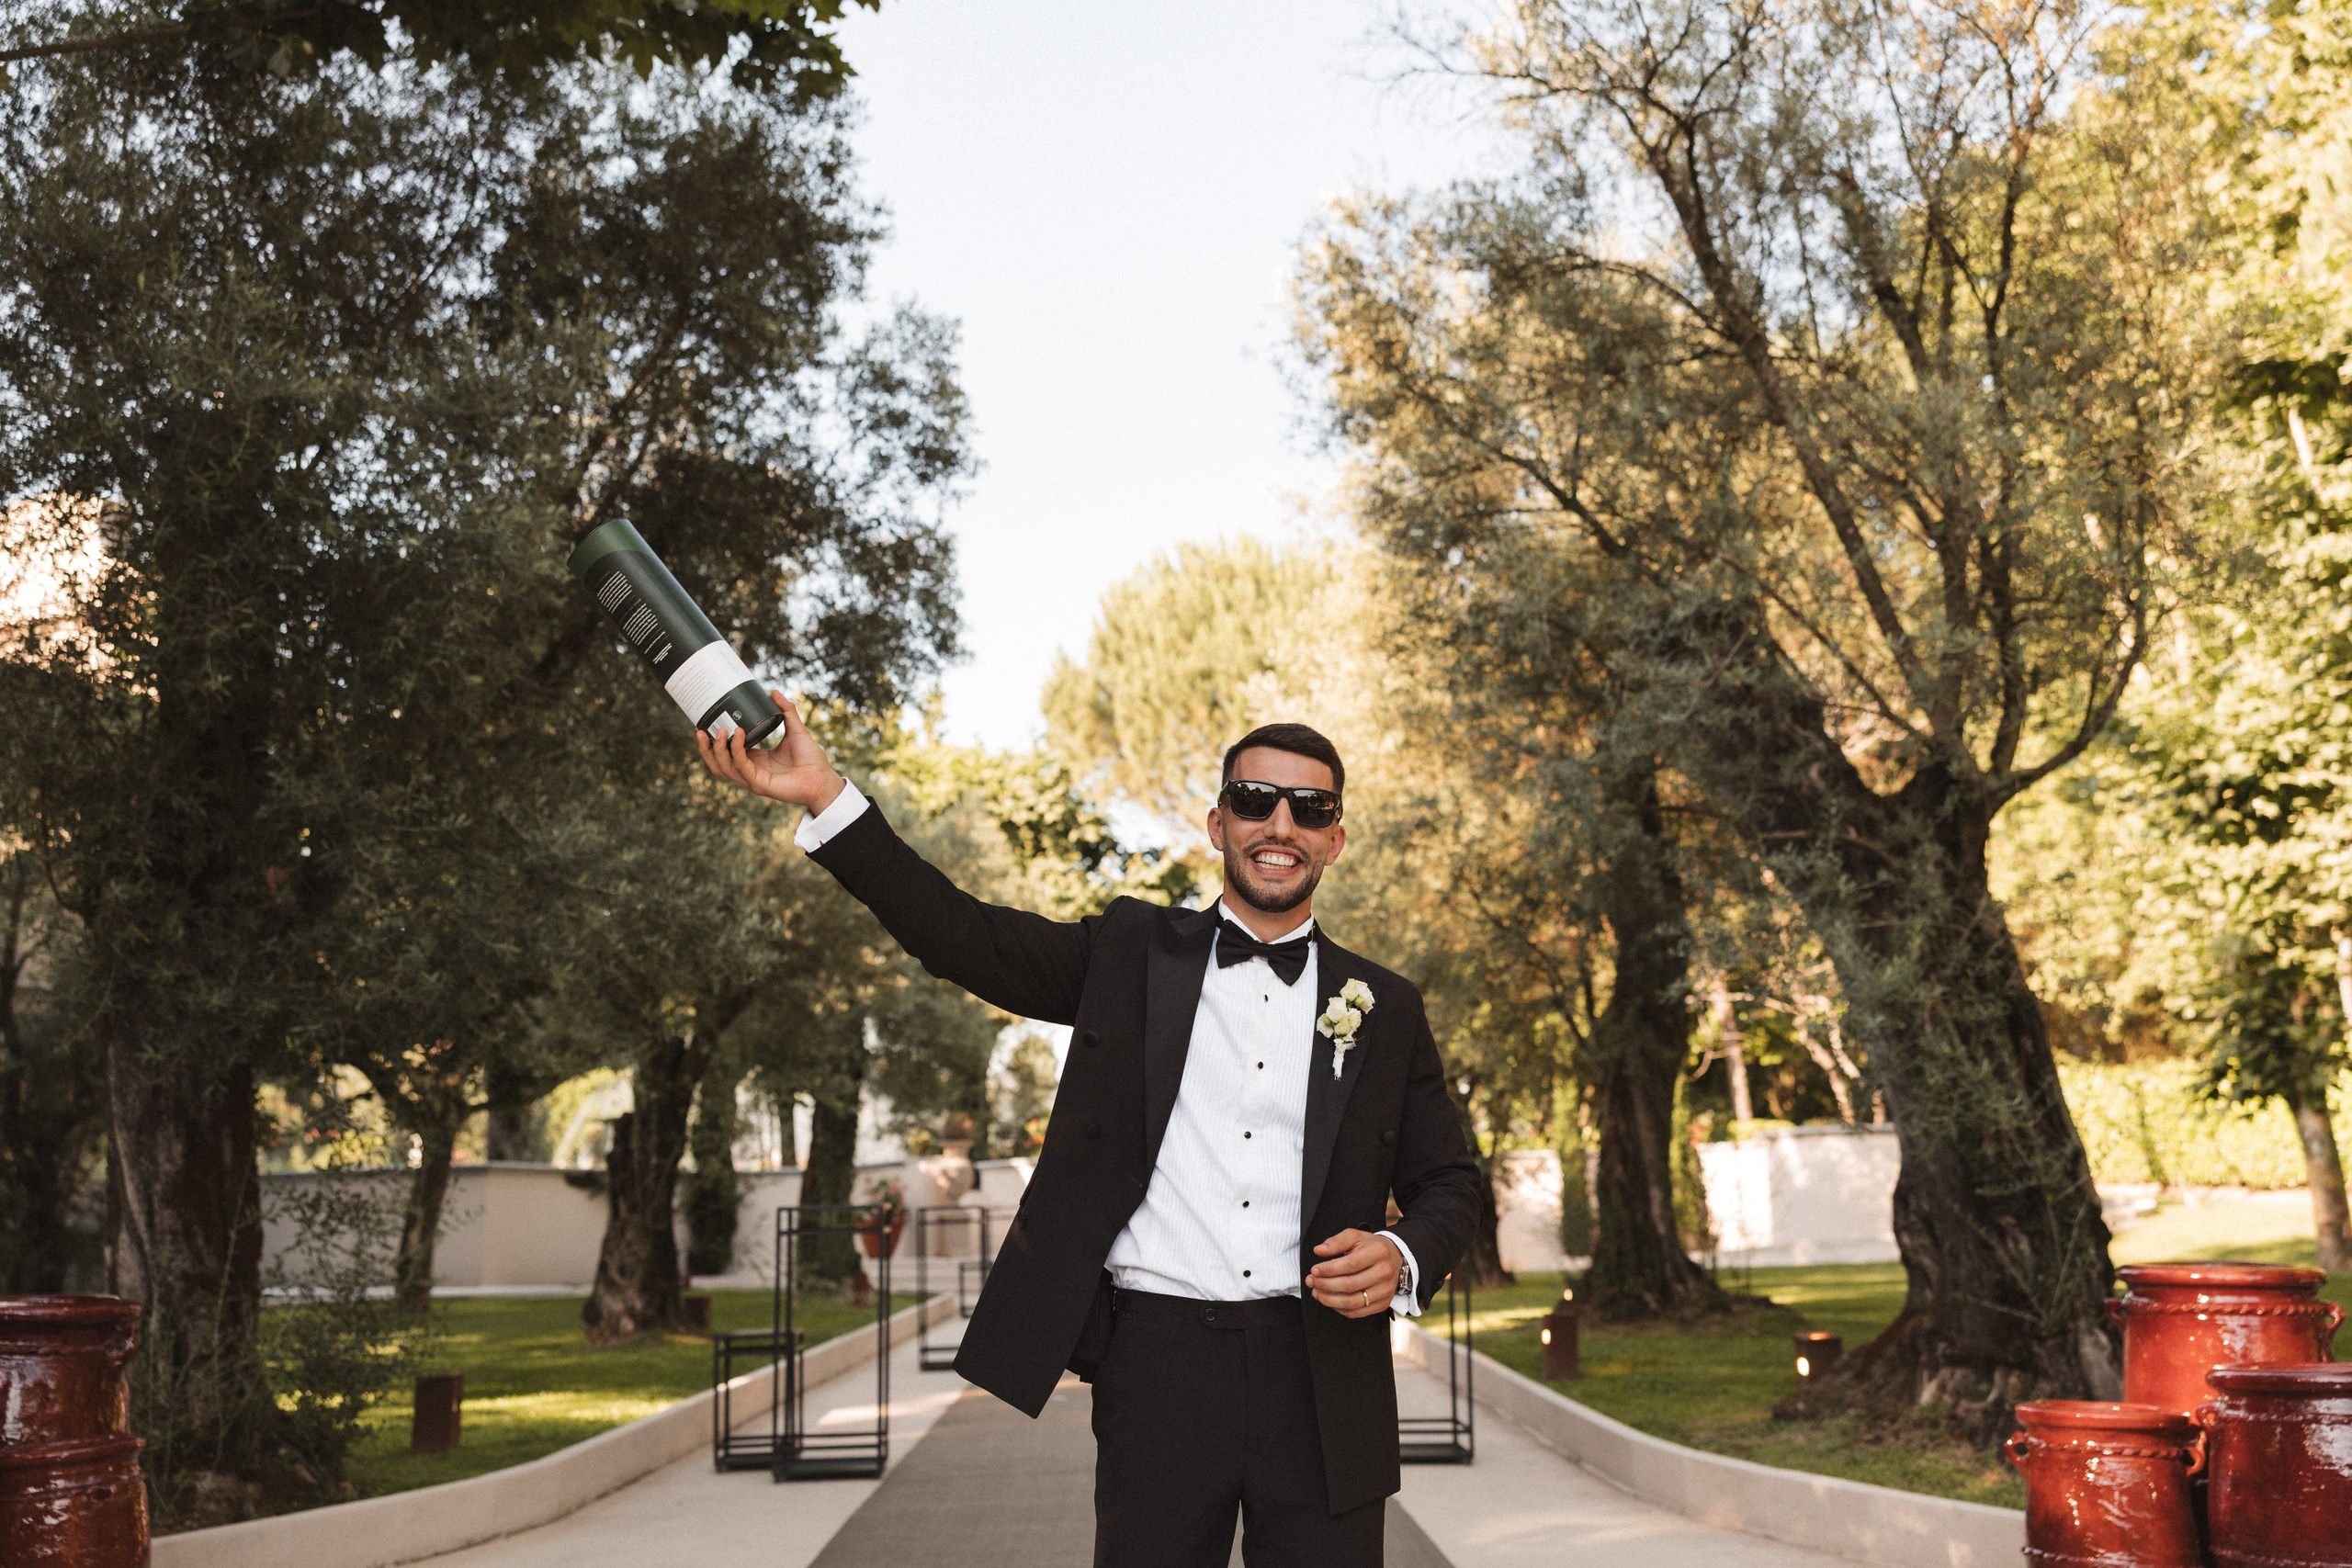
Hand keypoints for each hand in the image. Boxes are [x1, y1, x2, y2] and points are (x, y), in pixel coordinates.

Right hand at [696, 690, 846, 813]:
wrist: (823, 778)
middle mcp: (749, 770)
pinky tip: (739, 734)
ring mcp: (752, 779)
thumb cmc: (811, 759)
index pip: (725, 753)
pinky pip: (741, 766)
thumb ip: (786, 711)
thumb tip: (774, 692)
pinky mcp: (759, 784)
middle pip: (717, 763)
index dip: (711, 742)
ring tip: (720, 730)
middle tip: (701, 729)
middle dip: (705, 748)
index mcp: (753, 760)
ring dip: (718, 749)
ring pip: (723, 767)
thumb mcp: (796, 729)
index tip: (704, 723)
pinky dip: (736, 750)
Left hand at [1306, 1229, 1399, 1318]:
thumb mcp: (1355, 1236)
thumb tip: (1319, 1250)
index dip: (1329, 1269)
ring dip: (1329, 1300)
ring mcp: (1385, 1291)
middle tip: (1311, 1281)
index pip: (1350, 1264)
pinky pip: (1357, 1312)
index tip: (1314, 1270)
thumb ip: (1336, 1242)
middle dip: (1325, 1285)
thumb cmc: (1371, 1247)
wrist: (1394, 1258)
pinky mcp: (1383, 1304)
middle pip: (1350, 1285)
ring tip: (1316, 1292)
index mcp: (1378, 1252)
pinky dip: (1339, 1308)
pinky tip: (1329, 1300)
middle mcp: (1385, 1273)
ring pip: (1352, 1302)